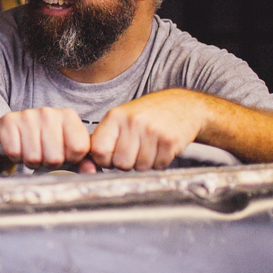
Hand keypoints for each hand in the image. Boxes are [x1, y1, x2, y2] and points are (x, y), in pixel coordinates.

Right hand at [0, 107, 92, 170]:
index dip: (70, 159)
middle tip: (43, 155)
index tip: (63, 155)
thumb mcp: (65, 148)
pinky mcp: (8, 122)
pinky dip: (15, 157)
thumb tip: (91, 172)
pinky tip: (18, 148)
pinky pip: (15, 153)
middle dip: (48, 163)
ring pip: (34, 158)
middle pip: (55, 157)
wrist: (10, 132)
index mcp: (68, 116)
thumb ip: (82, 160)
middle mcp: (49, 112)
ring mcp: (28, 116)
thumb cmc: (43, 142)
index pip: (78, 149)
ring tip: (30, 151)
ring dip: (31, 162)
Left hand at [89, 89, 205, 170]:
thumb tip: (89, 163)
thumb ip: (105, 138)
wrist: (182, 105)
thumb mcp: (121, 118)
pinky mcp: (169, 140)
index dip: (105, 159)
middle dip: (127, 163)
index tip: (112, 156)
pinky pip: (158, 165)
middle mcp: (132, 122)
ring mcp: (152, 130)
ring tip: (149, 147)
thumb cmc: (147, 115)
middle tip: (135, 150)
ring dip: (145, 163)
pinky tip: (161, 147)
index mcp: (115, 116)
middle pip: (120, 163)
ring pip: (140, 167)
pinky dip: (160, 162)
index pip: (99, 150)